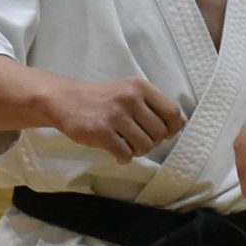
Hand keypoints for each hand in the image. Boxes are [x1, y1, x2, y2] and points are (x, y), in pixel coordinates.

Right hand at [49, 77, 185, 161]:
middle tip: (136, 139)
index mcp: (140, 87)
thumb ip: (153, 105)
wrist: (65, 100)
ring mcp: (115, 115)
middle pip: (160, 133)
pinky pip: (126, 154)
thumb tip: (180, 124)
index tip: (161, 133)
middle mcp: (130, 98)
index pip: (172, 113)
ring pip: (145, 146)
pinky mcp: (101, 131)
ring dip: (137, 151)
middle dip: (151, 142)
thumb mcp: (128, 91)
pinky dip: (123, 158)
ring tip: (125, 145)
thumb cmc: (102, 98)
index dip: (171, 128)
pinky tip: (115, 151)